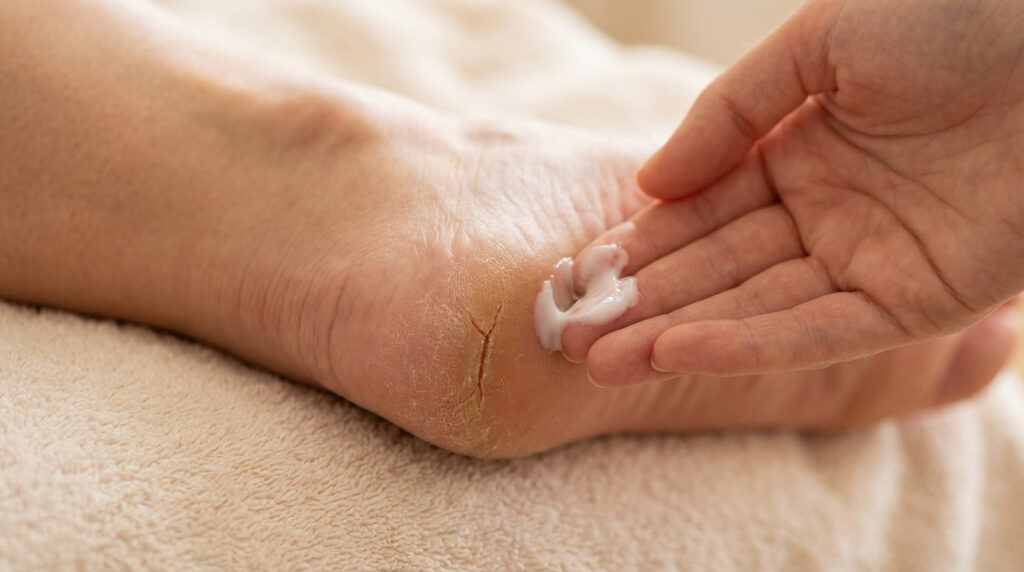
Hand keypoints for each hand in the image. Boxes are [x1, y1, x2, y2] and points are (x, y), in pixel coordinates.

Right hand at [563, 0, 1023, 385]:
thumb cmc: (953, 14)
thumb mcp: (817, 45)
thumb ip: (730, 115)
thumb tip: (649, 185)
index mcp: (801, 151)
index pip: (703, 211)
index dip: (641, 244)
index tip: (580, 276)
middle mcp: (828, 214)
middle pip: (719, 270)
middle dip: (645, 305)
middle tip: (570, 337)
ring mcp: (871, 261)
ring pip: (757, 309)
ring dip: (679, 336)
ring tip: (600, 360)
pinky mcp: (920, 302)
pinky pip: (822, 330)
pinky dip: (750, 344)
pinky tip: (680, 352)